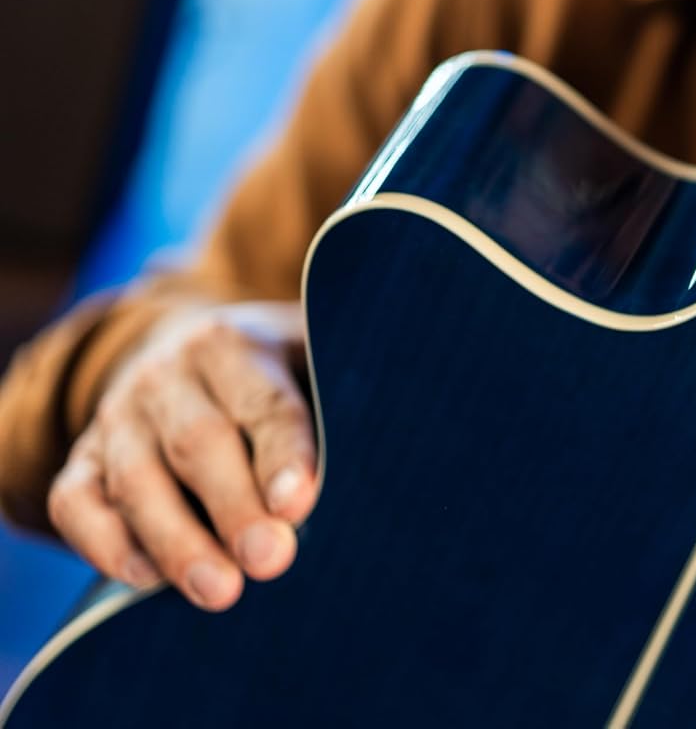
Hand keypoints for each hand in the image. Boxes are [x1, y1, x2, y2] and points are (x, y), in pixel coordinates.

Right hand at [47, 302, 316, 610]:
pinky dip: (104, 543)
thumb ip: (336, 406)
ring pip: (135, 479)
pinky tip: (144, 579)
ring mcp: (117, 415)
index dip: (284, 455)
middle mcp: (169, 375)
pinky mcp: (80, 456)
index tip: (299, 504)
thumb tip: (376, 473)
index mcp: (236, 346)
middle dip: (234, 507)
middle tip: (269, 560)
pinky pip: (76, 502)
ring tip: (218, 591)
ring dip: (176, 541)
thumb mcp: (310, 364)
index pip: (265, 402)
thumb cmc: (276, 377)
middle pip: (197, 443)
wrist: (187, 352)